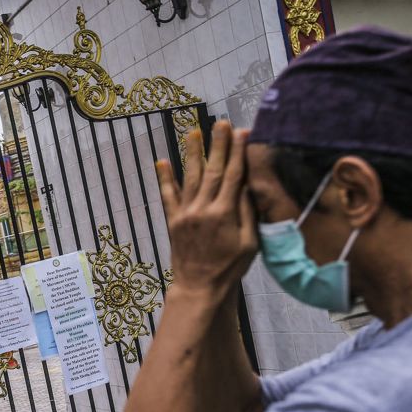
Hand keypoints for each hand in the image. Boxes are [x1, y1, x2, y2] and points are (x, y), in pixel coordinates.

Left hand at [157, 122, 257, 300]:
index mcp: (225, 214)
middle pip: (212, 170)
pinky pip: (167, 196)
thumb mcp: (249, 243)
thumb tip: (247, 185)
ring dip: (193, 153)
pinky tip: (162, 161)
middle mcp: (203, 209)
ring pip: (190, 177)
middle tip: (221, 123)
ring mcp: (185, 214)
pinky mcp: (173, 221)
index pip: (234, 175)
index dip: (238, 152)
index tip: (243, 132)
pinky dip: (165, 178)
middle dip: (218, 145)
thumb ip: (247, 213)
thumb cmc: (229, 268)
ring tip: (194, 132)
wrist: (199, 288)